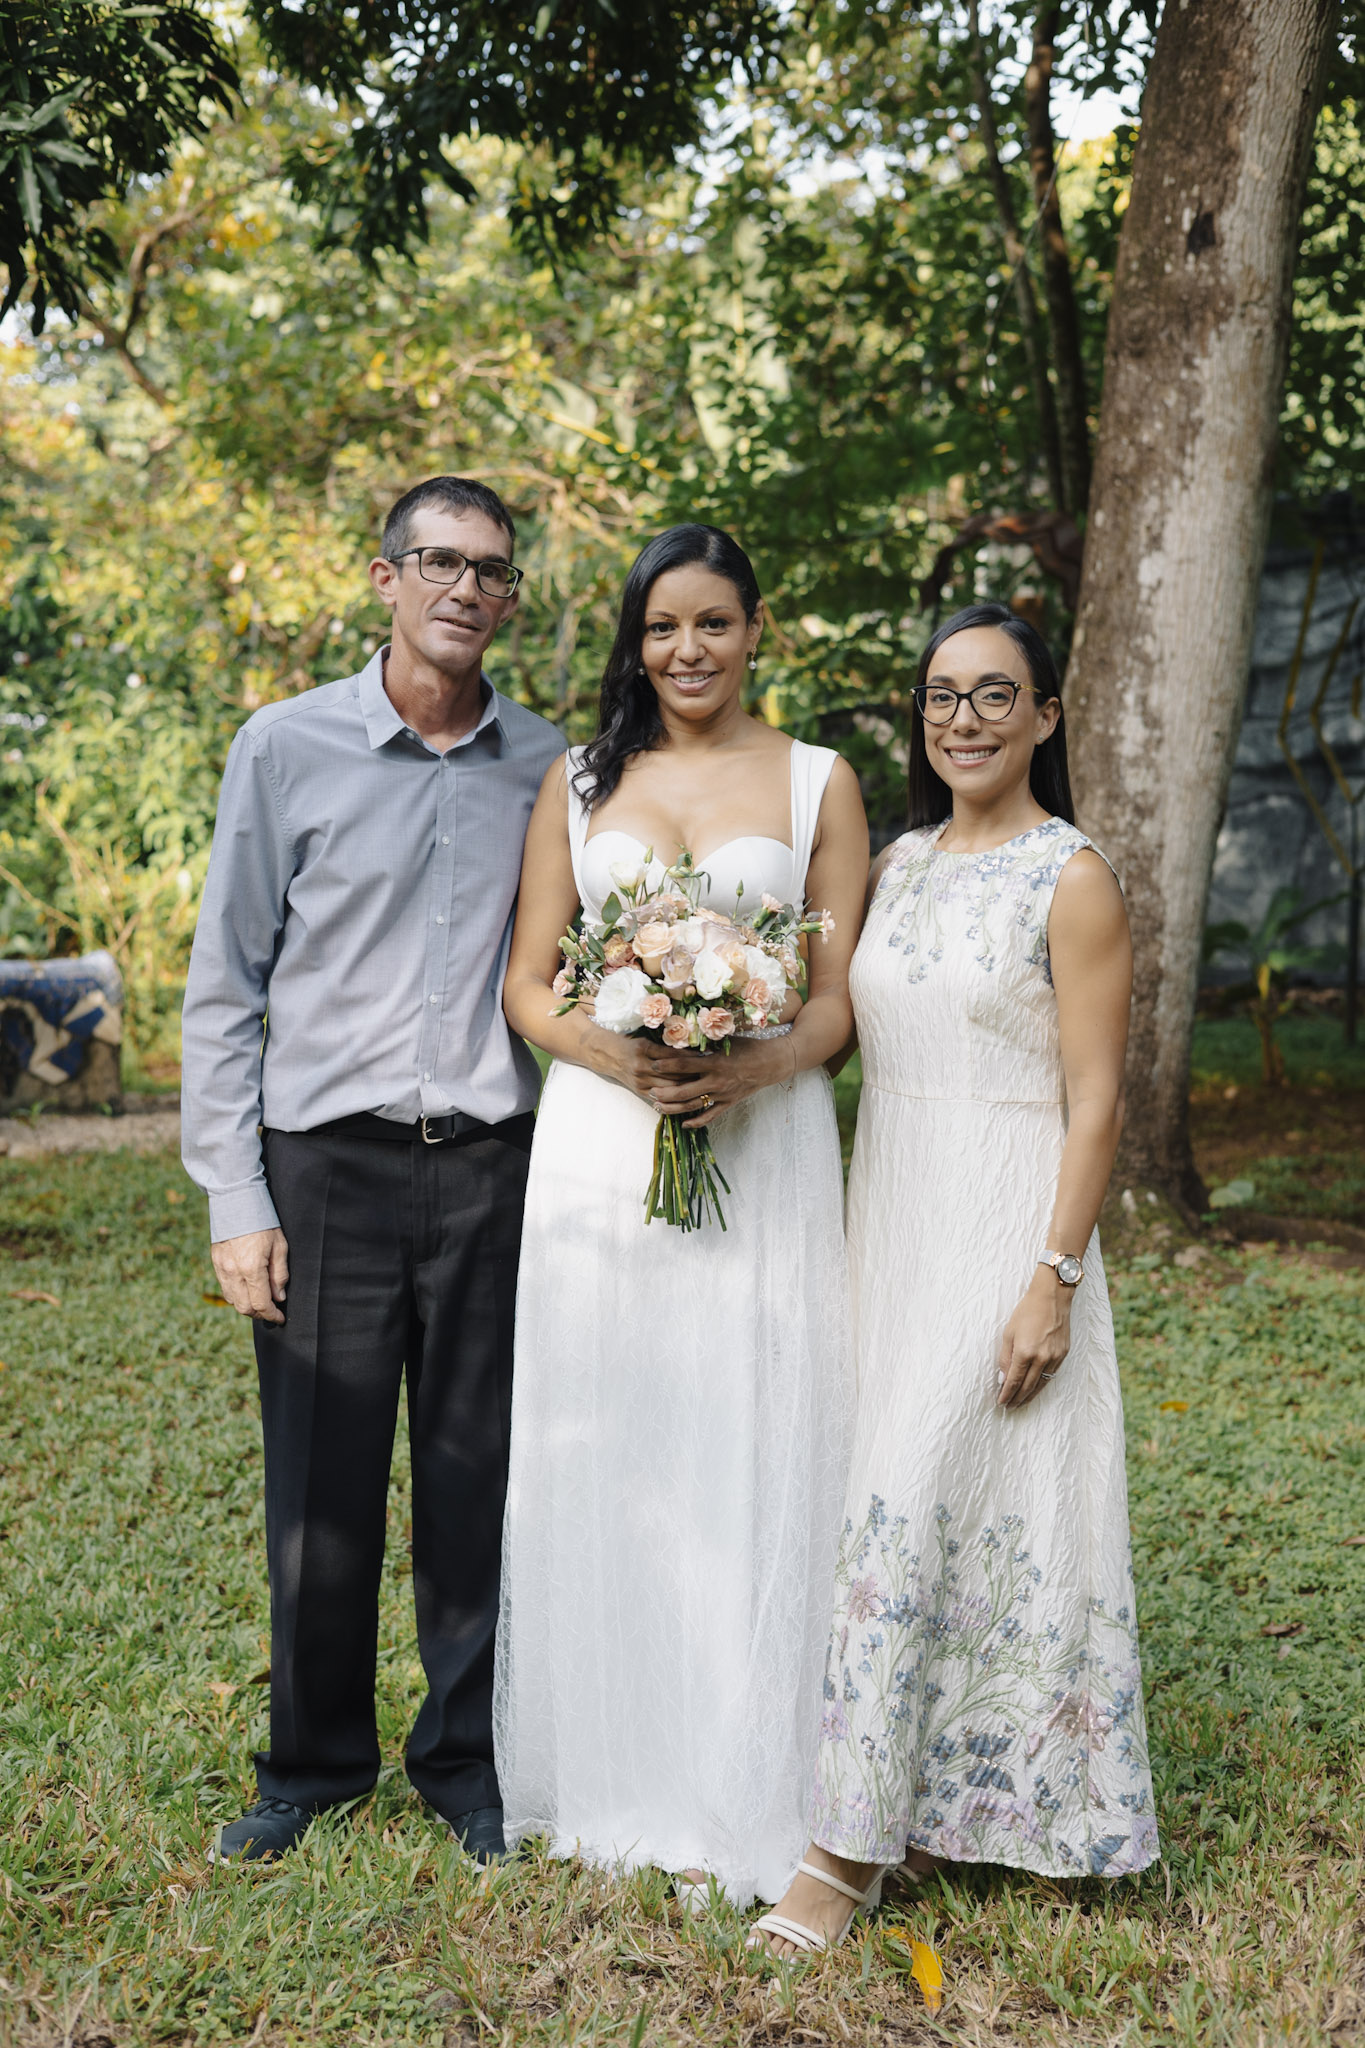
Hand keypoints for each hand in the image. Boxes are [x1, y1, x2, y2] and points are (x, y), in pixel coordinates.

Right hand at [212, 1227, 289, 1322]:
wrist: (237, 1201)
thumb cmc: (263, 1222)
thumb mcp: (280, 1246)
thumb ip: (280, 1274)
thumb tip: (279, 1297)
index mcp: (251, 1268)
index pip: (261, 1303)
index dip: (272, 1315)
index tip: (280, 1318)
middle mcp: (233, 1272)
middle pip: (244, 1307)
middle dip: (260, 1314)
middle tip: (272, 1311)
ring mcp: (221, 1268)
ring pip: (233, 1301)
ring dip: (247, 1306)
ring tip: (261, 1301)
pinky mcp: (216, 1263)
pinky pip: (225, 1289)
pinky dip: (237, 1295)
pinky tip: (248, 1290)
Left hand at [649, 1034, 795, 1127]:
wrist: (773, 1063)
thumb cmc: (750, 1047)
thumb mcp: (728, 1040)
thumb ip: (706, 1042)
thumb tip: (683, 1036)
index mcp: (715, 1062)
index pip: (685, 1065)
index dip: (667, 1065)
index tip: (653, 1064)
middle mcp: (717, 1081)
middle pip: (684, 1091)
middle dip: (665, 1092)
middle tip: (650, 1090)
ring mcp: (723, 1095)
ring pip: (694, 1106)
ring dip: (674, 1108)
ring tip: (658, 1107)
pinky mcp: (729, 1103)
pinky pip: (710, 1117)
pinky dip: (696, 1122)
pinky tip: (684, 1124)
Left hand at [997, 1269, 1071, 1408]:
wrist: (1052, 1298)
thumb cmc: (1027, 1311)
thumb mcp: (1009, 1333)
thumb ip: (1005, 1358)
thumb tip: (1003, 1378)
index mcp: (1025, 1352)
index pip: (1014, 1381)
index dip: (1006, 1394)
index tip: (1001, 1402)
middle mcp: (1042, 1358)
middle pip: (1027, 1387)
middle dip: (1017, 1399)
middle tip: (1009, 1407)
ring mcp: (1055, 1358)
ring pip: (1041, 1384)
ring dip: (1030, 1396)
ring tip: (1021, 1403)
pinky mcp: (1063, 1355)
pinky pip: (1051, 1375)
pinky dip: (1042, 1384)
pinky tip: (1035, 1388)